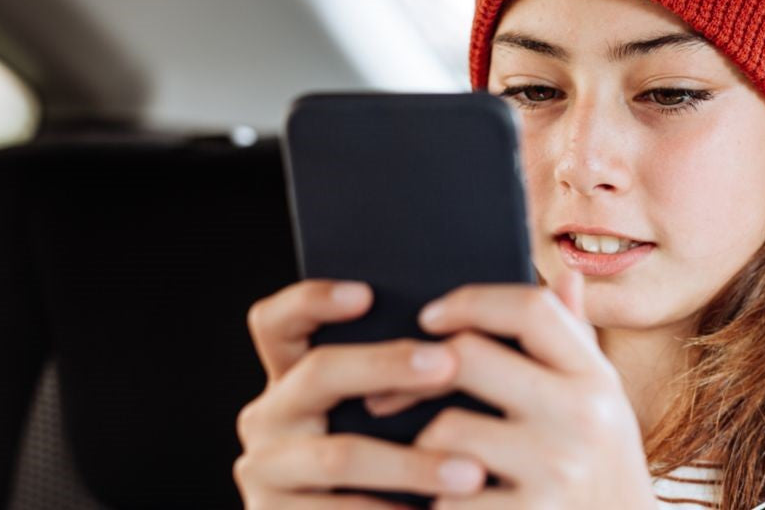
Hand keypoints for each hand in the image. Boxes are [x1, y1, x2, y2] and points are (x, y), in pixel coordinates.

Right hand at [233, 279, 489, 508]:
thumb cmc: (394, 466)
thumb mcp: (393, 416)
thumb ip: (420, 370)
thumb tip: (499, 318)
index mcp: (292, 377)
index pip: (277, 322)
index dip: (312, 301)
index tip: (365, 293)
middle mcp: (269, 415)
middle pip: (319, 373)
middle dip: (388, 365)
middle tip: (450, 364)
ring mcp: (265, 469)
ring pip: (339, 454)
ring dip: (412, 463)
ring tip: (472, 471)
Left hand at [401, 270, 658, 508]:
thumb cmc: (600, 474)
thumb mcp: (602, 409)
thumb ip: (577, 345)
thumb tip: (565, 275)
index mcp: (598, 380)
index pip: (533, 308)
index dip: (472, 301)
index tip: (431, 317)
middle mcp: (584, 417)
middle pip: (468, 357)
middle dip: (416, 375)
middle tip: (385, 395)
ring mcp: (556, 470)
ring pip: (444, 430)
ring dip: (420, 448)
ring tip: (421, 463)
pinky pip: (444, 496)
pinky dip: (432, 502)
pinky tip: (439, 506)